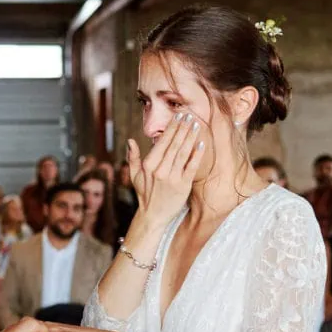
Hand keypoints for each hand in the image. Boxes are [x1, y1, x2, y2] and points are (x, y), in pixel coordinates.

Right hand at [127, 112, 204, 226]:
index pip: (162, 142)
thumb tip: (130, 140)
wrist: (153, 216)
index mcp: (149, 165)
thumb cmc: (145, 194)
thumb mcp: (135, 176)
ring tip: (196, 124)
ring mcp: (172, 178)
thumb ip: (133, 157)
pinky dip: (196, 155)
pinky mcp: (183, 186)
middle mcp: (160, 170)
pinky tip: (201, 144)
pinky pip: (191, 167)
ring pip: (182, 152)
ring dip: (190, 137)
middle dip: (182, 128)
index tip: (179, 116)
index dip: (172, 127)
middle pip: (174, 144)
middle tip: (190, 115)